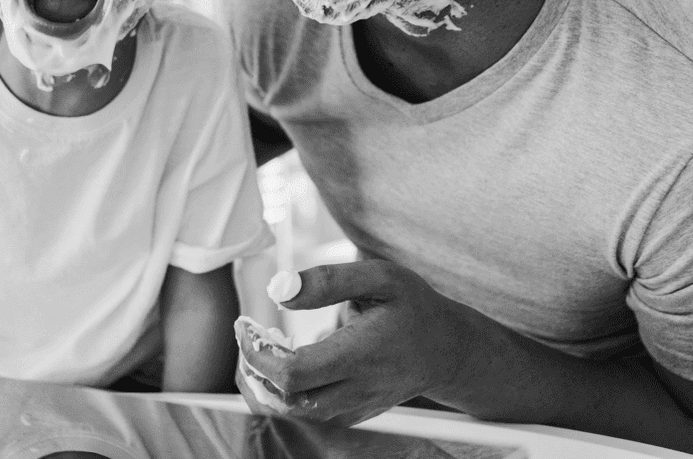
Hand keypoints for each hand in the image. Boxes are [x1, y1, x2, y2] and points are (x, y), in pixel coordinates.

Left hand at [235, 259, 478, 424]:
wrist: (446, 350)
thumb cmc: (414, 308)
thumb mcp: (382, 277)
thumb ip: (331, 280)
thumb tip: (280, 291)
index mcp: (360, 355)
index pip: (292, 374)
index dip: (258, 354)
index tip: (245, 325)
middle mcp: (354, 389)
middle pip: (282, 401)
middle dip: (252, 370)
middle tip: (249, 334)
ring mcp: (353, 408)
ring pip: (291, 411)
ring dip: (265, 383)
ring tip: (265, 345)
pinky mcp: (351, 414)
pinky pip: (307, 412)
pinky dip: (284, 392)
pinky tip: (289, 359)